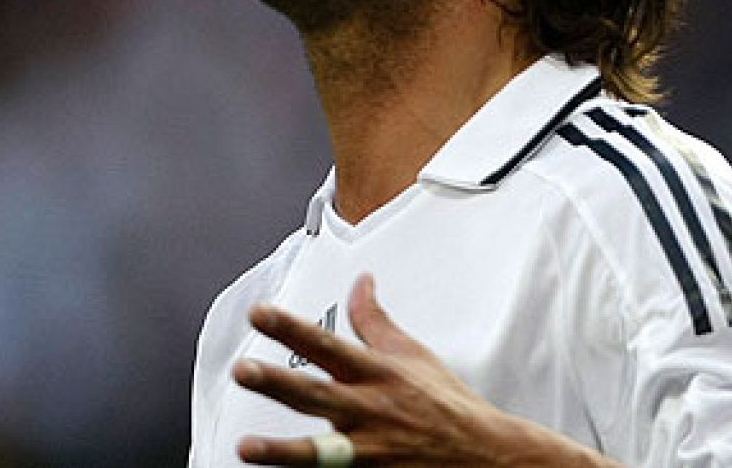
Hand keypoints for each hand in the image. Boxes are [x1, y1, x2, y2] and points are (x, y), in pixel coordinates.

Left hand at [231, 273, 618, 466]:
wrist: (489, 458)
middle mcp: (372, 411)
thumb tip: (360, 280)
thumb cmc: (447, 406)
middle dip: (279, 383)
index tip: (259, 313)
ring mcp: (372, 452)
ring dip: (283, 451)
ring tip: (245, 447)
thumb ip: (374, 321)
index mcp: (378, 375)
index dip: (290, 328)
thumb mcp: (412, 354)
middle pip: (318, 395)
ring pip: (321, 453)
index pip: (327, 345)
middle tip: (243, 371)